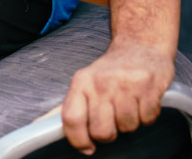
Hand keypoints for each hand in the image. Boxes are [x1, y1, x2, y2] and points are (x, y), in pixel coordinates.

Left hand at [59, 39, 173, 153]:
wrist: (140, 44)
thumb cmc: (111, 70)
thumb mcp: (85, 82)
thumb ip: (69, 107)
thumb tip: (42, 126)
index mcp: (82, 82)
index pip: (71, 119)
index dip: (78, 140)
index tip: (87, 146)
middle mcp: (101, 82)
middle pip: (101, 131)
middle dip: (110, 132)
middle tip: (113, 118)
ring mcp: (126, 84)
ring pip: (127, 127)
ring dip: (130, 121)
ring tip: (129, 103)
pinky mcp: (149, 86)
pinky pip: (147, 119)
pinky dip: (147, 115)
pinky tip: (142, 99)